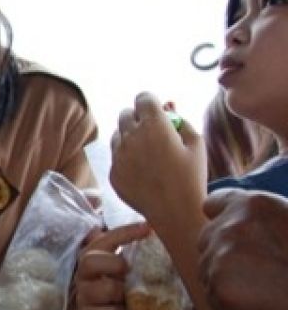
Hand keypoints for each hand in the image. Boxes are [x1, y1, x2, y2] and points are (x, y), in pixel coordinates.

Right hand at [75, 222, 149, 309]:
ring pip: (105, 288)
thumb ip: (136, 260)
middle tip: (127, 272)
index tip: (147, 228)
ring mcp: (83, 298)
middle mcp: (84, 277)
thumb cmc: (125, 300)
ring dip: (121, 294)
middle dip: (113, 264)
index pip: (103, 240)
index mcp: (95, 262)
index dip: (123, 232)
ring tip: (127, 300)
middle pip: (89, 260)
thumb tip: (160, 239)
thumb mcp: (129, 277)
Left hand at [110, 93, 205, 221]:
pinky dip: (126, 157)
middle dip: (138, 117)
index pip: (143, 98)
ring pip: (118, 134)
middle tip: (153, 131)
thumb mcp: (196, 143)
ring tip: (149, 153)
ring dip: (129, 136)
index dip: (151, 102)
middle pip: (126, 113)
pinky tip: (143, 170)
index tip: (158, 112)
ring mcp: (118, 155)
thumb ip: (181, 120)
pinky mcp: (113, 172)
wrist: (175, 211)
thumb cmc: (191, 176)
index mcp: (153, 125)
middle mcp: (130, 136)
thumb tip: (168, 107)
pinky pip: (116, 156)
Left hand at [199, 188, 287, 309]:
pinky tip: (262, 306)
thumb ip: (262, 223)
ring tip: (268, 290)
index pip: (213, 205)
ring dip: (227, 281)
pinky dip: (232, 305)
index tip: (232, 236)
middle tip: (261, 273)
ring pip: (208, 271)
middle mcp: (230, 226)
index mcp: (253, 205)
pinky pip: (215, 297)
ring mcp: (220, 256)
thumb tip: (237, 224)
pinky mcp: (219, 287)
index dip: (222, 220)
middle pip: (207, 240)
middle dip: (224, 255)